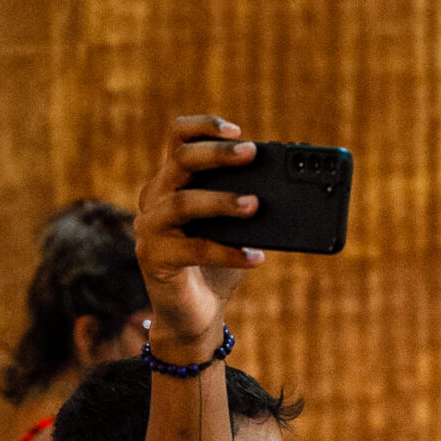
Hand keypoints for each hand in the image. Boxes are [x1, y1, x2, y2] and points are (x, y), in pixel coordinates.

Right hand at [135, 114, 267, 358]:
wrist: (195, 314)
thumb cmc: (217, 264)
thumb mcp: (237, 227)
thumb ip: (250, 201)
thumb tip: (289, 187)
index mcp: (172, 181)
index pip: (178, 137)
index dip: (204, 126)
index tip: (239, 131)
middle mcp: (154, 198)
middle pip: (180, 160)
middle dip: (218, 153)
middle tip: (252, 152)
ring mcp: (150, 228)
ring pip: (182, 202)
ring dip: (222, 200)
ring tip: (255, 204)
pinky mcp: (154, 259)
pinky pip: (194, 249)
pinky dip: (229, 252)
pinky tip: (256, 257)